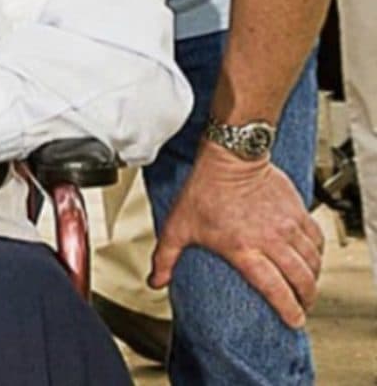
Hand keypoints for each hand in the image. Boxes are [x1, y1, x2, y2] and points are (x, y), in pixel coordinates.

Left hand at [148, 141, 323, 326]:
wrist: (230, 153)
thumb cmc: (204, 187)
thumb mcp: (179, 225)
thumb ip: (166, 257)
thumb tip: (156, 280)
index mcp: (244, 248)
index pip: (275, 289)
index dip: (289, 309)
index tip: (294, 320)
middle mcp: (271, 239)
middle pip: (301, 279)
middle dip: (306, 298)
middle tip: (302, 306)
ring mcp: (288, 224)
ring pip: (313, 260)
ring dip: (313, 277)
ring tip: (307, 285)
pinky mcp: (298, 209)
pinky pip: (317, 238)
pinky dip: (318, 253)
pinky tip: (312, 257)